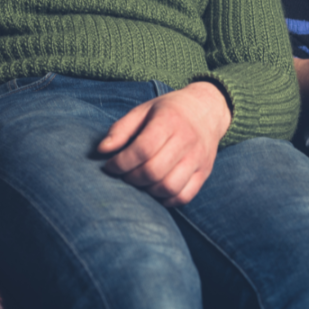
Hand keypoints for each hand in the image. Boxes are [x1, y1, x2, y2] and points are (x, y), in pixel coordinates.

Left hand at [97, 81, 231, 206]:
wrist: (207, 109)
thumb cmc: (169, 111)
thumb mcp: (143, 110)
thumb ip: (121, 129)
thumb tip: (102, 150)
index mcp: (169, 120)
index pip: (142, 149)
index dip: (121, 162)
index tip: (110, 166)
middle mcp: (186, 140)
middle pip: (154, 171)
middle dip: (132, 178)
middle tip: (124, 175)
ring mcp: (198, 158)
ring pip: (170, 187)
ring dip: (148, 190)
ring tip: (140, 182)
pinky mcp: (204, 172)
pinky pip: (185, 196)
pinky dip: (166, 200)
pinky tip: (156, 190)